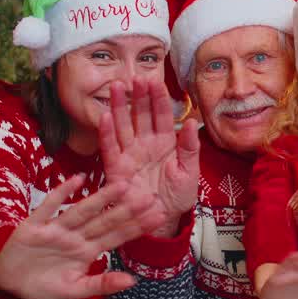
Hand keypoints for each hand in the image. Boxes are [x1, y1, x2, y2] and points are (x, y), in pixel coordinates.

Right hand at [0, 174, 164, 298]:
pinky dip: (61, 193)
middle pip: (104, 221)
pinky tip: (77, 180)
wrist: (9, 283)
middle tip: (149, 196)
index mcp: (88, 251)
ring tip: (122, 185)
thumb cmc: (44, 285)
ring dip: (101, 199)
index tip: (158, 216)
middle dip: (126, 210)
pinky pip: (49, 206)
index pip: (116, 237)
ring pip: (82, 211)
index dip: (137, 227)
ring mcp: (57, 229)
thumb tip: (133, 281)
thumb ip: (101, 283)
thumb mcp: (73, 290)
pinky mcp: (34, 225)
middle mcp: (76, 236)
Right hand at [100, 79, 201, 237]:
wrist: (161, 220)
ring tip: (116, 87)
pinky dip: (107, 133)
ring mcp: (130, 155)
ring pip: (123, 125)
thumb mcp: (190, 172)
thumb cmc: (177, 196)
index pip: (162, 115)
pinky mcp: (117, 168)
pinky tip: (105, 117)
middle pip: (140, 115)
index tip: (156, 81)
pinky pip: (110, 148)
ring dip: (118, 106)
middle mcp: (146, 144)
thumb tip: (192, 122)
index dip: (159, 99)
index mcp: (166, 143)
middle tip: (134, 78)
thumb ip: (190, 148)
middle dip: (138, 96)